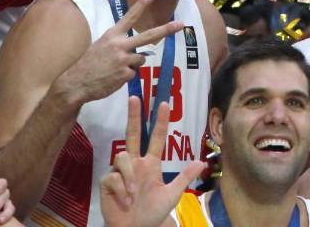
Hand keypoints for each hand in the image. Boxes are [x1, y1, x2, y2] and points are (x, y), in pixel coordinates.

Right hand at [57, 0, 183, 104]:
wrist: (76, 83)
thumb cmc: (89, 63)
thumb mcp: (101, 45)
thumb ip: (119, 43)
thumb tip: (138, 50)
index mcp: (112, 35)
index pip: (129, 17)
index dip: (141, 5)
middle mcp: (119, 45)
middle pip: (148, 36)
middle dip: (166, 29)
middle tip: (181, 24)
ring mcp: (124, 60)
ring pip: (141, 59)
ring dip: (133, 63)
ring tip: (115, 68)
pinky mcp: (125, 74)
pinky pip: (133, 73)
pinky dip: (125, 76)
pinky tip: (113, 77)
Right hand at [101, 96, 204, 226]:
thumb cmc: (152, 212)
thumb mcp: (171, 195)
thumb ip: (184, 178)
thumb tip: (202, 162)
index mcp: (151, 164)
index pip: (156, 138)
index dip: (160, 122)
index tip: (164, 104)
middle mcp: (135, 163)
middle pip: (133, 133)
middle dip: (134, 115)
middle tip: (135, 98)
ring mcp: (120, 171)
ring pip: (122, 156)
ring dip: (129, 176)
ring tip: (134, 194)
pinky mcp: (107, 182)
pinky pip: (113, 176)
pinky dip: (122, 189)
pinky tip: (125, 201)